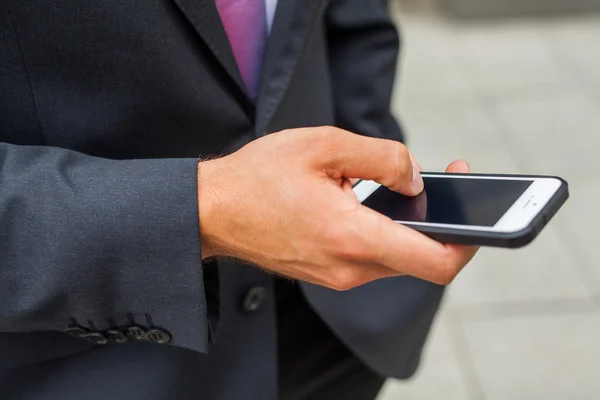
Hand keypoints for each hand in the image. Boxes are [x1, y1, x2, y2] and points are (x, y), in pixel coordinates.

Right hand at [198, 126, 477, 288]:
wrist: (213, 210)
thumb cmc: (259, 176)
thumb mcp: (324, 144)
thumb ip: (382, 157)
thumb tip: (414, 176)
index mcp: (353, 237)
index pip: (436, 262)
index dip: (469, 241)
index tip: (477, 211)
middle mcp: (350, 268)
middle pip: (420, 257)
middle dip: (437, 219)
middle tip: (437, 177)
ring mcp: (338, 276)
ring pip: (396, 256)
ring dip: (406, 224)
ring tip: (394, 185)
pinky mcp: (328, 274)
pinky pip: (372, 257)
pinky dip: (382, 232)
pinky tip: (366, 203)